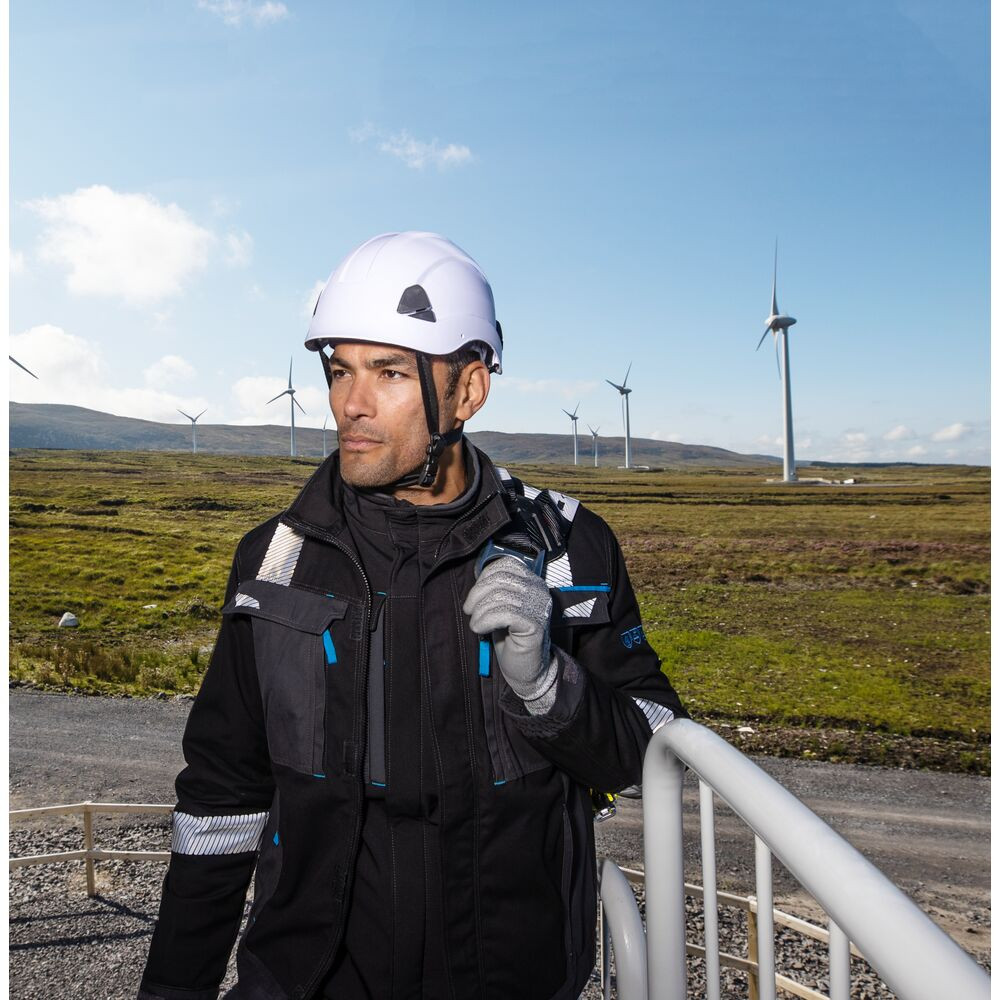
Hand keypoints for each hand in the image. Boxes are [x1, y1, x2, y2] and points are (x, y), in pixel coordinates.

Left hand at [463, 556, 557, 704]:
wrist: (525, 669)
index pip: (505, 565)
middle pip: (500, 578)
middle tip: (470, 611)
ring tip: (476, 624)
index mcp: (531, 581)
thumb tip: (477, 581)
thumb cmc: (510, 638)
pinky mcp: (535, 624)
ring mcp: (539, 606)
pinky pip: (504, 614)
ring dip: (480, 612)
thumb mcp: (501, 607)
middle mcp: (538, 590)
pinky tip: (480, 630)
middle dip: (477, 594)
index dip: (484, 578)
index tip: (474, 597)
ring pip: (499, 596)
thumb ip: (494, 590)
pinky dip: (485, 621)